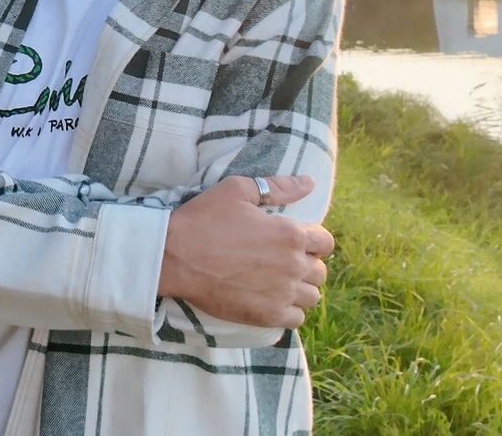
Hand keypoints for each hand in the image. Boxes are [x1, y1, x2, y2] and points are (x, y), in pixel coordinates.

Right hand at [156, 174, 333, 328]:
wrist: (175, 257)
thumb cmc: (205, 219)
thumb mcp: (238, 190)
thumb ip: (277, 187)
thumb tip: (309, 183)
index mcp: (291, 234)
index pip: (326, 242)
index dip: (314, 240)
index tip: (297, 241)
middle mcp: (293, 266)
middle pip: (320, 271)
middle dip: (307, 264)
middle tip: (282, 260)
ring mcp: (282, 294)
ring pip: (312, 297)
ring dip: (300, 289)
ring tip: (279, 282)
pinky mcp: (268, 316)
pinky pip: (296, 319)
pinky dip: (289, 311)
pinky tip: (272, 300)